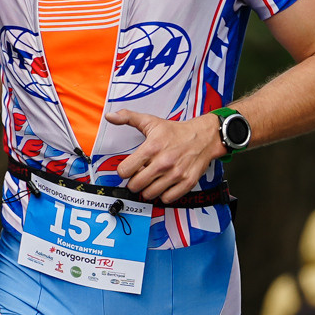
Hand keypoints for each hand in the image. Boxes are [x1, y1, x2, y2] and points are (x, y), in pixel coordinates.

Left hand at [106, 107, 224, 202]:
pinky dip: (164, 195)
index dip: (124, 171)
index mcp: (152, 148)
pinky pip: (167, 199)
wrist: (203, 137)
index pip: (125, 170)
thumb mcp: (151, 121)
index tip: (129, 168)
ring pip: (150, 194)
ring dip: (148, 189)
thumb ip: (128, 118)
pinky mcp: (187, 182)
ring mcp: (175, 174)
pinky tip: (164, 185)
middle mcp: (163, 162)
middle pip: (135, 185)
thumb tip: (110, 116)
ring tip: (152, 180)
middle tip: (140, 175)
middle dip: (134, 182)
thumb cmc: (176, 132)